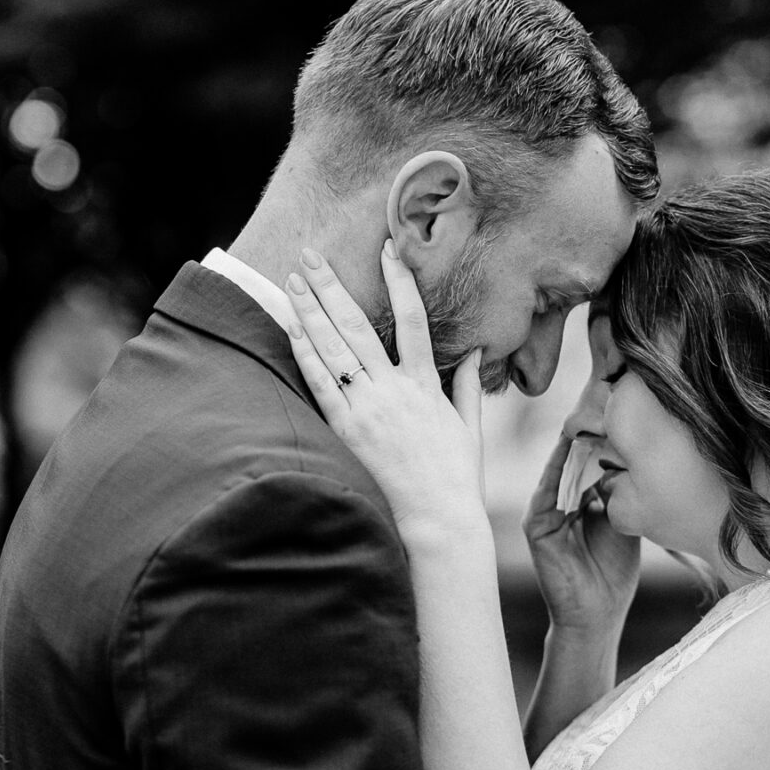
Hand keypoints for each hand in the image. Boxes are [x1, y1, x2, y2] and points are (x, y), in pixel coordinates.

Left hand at [284, 243, 486, 546]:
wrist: (439, 520)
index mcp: (427, 385)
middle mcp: (395, 390)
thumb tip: (478, 352)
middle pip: (358, 324)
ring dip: (310, 310)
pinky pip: (321, 384)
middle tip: (312, 254)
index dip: (400, 280)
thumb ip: (471, 386)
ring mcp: (369, 409)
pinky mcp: (347, 431)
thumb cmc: (457, 480)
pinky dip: (305, 353)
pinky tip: (291, 327)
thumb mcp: (470, 428)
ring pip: (334, 348)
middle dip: (332, 285)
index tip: (388, 249)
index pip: (414, 319)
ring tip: (292, 279)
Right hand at [524, 425, 640, 634]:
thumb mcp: (624, 521)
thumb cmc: (613, 572)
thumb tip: (624, 454)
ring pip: (558, 470)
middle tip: (600, 400)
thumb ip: (619, 491)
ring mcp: (544, 513)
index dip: (600, 438)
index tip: (615, 410)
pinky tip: (569, 445)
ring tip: (586, 414)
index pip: (587, 462)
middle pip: (571, 460)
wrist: (599, 613)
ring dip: (572, 444)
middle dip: (585, 433)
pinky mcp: (535, 526)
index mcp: (578, 502)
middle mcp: (559, 503)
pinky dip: (556, 467)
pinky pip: (546, 489)